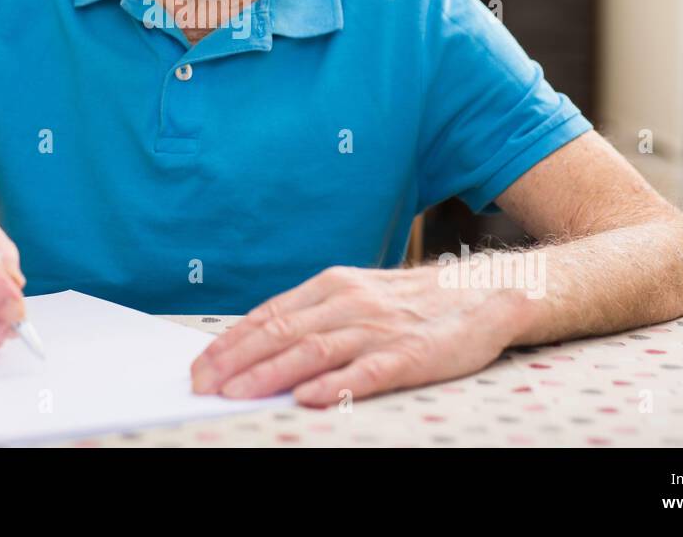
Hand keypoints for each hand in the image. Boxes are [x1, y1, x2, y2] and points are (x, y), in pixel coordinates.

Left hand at [189, 265, 532, 406]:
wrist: (482, 292)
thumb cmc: (409, 301)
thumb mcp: (354, 294)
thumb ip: (311, 316)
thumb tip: (255, 344)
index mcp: (331, 286)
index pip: (268, 315)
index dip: (230, 342)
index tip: (199, 366)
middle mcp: (349, 303)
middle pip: (282, 332)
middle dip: (236, 361)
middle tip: (203, 386)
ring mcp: (379, 328)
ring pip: (314, 350)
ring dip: (270, 373)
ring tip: (236, 395)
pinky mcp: (411, 354)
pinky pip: (367, 371)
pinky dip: (336, 385)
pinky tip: (310, 397)